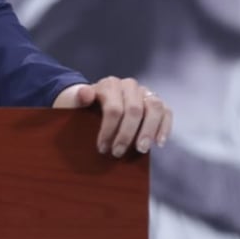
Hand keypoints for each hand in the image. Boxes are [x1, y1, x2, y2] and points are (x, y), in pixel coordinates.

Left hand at [56, 78, 171, 157]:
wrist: (93, 103)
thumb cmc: (83, 107)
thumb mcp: (73, 102)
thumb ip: (77, 98)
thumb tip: (85, 94)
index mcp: (109, 85)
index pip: (113, 109)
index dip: (109, 131)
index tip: (102, 149)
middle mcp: (129, 85)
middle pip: (134, 110)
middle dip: (127, 134)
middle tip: (118, 153)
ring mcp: (144, 92)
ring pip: (154, 108)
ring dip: (148, 131)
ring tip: (141, 149)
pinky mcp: (155, 101)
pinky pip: (166, 111)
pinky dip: (165, 127)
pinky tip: (159, 143)